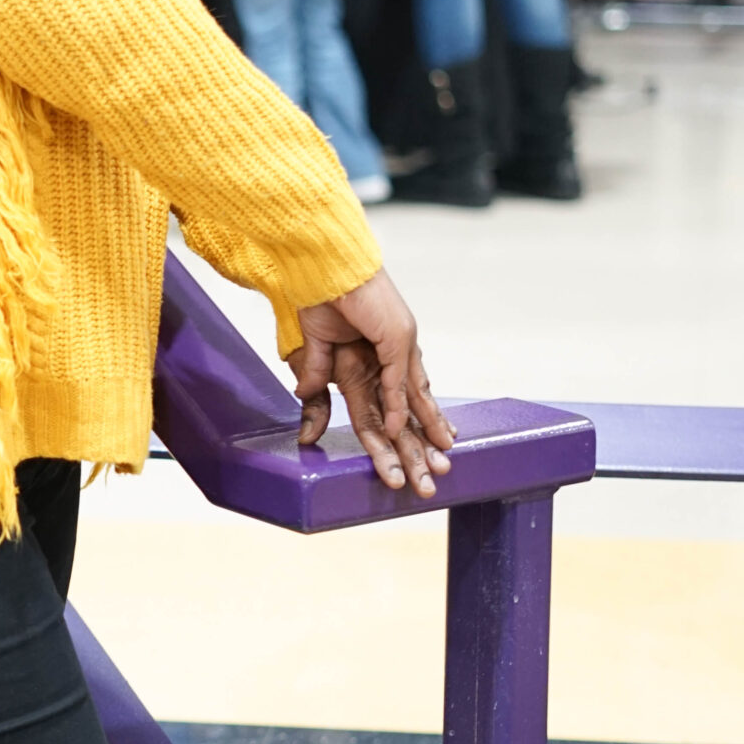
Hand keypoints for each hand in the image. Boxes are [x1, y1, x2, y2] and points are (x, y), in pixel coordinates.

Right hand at [286, 268, 455, 496]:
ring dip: (421, 438)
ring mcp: (399, 347)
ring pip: (412, 403)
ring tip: (436, 467)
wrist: (321, 261)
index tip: (413, 464)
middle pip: (408, 415)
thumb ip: (314, 383)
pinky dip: (397, 406)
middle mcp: (392, 359)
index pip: (392, 409)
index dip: (402, 438)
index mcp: (373, 362)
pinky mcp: (396, 335)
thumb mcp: (310, 350)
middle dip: (420, 450)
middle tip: (434, 481)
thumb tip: (307, 421)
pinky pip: (396, 380)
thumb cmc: (316, 295)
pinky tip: (396, 431)